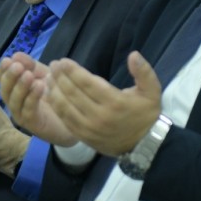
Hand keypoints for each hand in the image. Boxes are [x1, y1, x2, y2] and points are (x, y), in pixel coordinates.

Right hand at [0, 52, 76, 146]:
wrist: (75, 116)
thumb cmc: (57, 95)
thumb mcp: (45, 75)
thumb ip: (32, 66)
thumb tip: (16, 54)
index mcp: (15, 89)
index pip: (2, 79)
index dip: (3, 70)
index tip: (8, 60)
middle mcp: (15, 103)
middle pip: (5, 91)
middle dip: (10, 77)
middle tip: (17, 66)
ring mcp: (22, 115)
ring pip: (14, 101)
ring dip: (20, 86)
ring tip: (28, 75)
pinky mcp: (33, 124)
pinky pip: (29, 110)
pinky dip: (32, 97)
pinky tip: (40, 86)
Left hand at [45, 51, 162, 156]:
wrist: (144, 145)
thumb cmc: (146, 114)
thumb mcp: (152, 91)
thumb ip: (144, 72)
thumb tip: (133, 54)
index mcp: (115, 102)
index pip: (87, 83)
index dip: (73, 71)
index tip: (62, 61)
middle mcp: (100, 116)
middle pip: (73, 93)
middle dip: (60, 77)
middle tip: (53, 65)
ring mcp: (90, 128)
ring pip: (66, 107)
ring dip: (54, 91)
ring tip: (48, 78)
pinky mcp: (84, 137)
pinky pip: (65, 120)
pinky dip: (56, 107)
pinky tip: (50, 96)